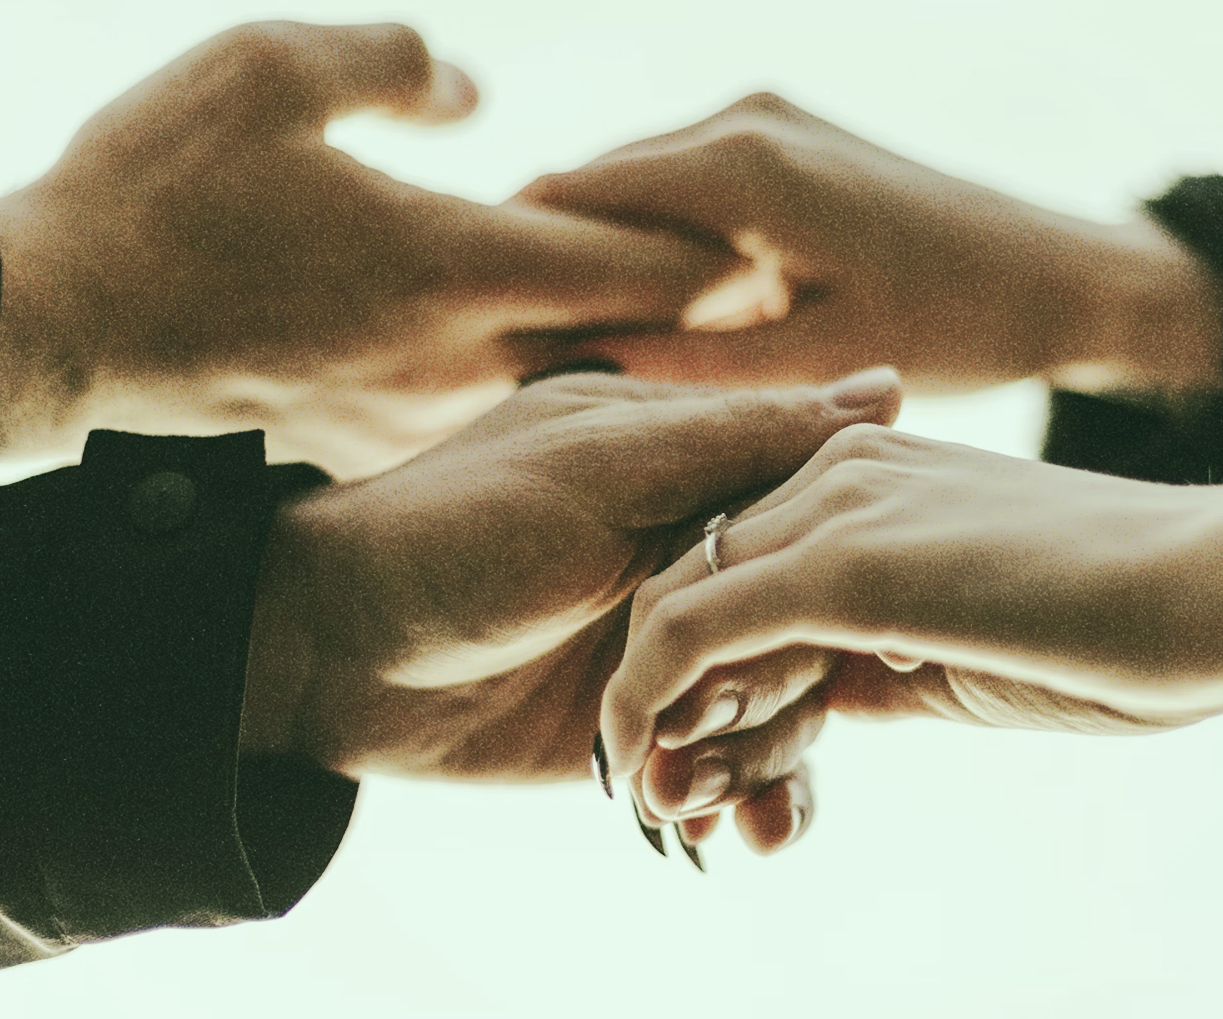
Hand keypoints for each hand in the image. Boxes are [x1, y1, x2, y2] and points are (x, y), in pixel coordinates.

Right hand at [0, 22, 739, 477]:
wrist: (54, 328)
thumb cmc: (155, 190)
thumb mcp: (269, 68)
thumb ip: (396, 64)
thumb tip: (478, 96)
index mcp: (457, 264)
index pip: (635, 263)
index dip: (715, 250)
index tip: (778, 242)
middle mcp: (461, 358)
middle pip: (622, 340)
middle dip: (698, 319)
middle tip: (775, 299)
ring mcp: (420, 412)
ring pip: (560, 384)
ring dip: (623, 357)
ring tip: (684, 333)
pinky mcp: (374, 438)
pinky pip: (486, 409)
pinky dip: (535, 385)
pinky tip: (548, 366)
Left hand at [239, 367, 902, 788]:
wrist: (330, 654)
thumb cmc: (456, 530)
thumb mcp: (603, 464)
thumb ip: (742, 436)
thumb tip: (892, 390)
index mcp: (704, 472)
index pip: (828, 521)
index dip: (837, 578)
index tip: (824, 626)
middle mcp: (708, 561)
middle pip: (821, 629)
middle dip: (789, 691)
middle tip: (713, 719)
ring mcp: (683, 652)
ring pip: (792, 710)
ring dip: (767, 760)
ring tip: (703, 794)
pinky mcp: (654, 731)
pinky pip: (738, 772)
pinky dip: (748, 804)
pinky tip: (734, 833)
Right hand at [516, 93, 1222, 395]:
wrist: (1067, 278)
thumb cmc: (959, 326)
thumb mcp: (811, 365)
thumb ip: (684, 366)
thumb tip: (563, 366)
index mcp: (737, 165)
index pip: (565, 197)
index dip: (509, 268)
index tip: (474, 346)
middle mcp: (742, 118)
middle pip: (592, 185)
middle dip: (551, 264)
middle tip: (507, 360)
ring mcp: (767, 118)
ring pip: (636, 188)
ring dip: (605, 257)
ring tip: (570, 349)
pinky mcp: (790, 138)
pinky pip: (687, 188)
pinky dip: (659, 245)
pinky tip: (658, 320)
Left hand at [603, 427, 1222, 849]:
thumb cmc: (1132, 626)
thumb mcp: (975, 641)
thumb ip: (886, 653)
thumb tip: (824, 699)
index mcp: (872, 474)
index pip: (741, 568)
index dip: (711, 671)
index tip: (711, 765)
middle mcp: (838, 469)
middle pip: (692, 581)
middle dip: (666, 698)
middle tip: (664, 797)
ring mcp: (836, 508)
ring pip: (676, 607)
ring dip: (650, 716)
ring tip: (660, 806)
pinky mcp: (842, 563)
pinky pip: (694, 633)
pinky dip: (651, 704)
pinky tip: (651, 774)